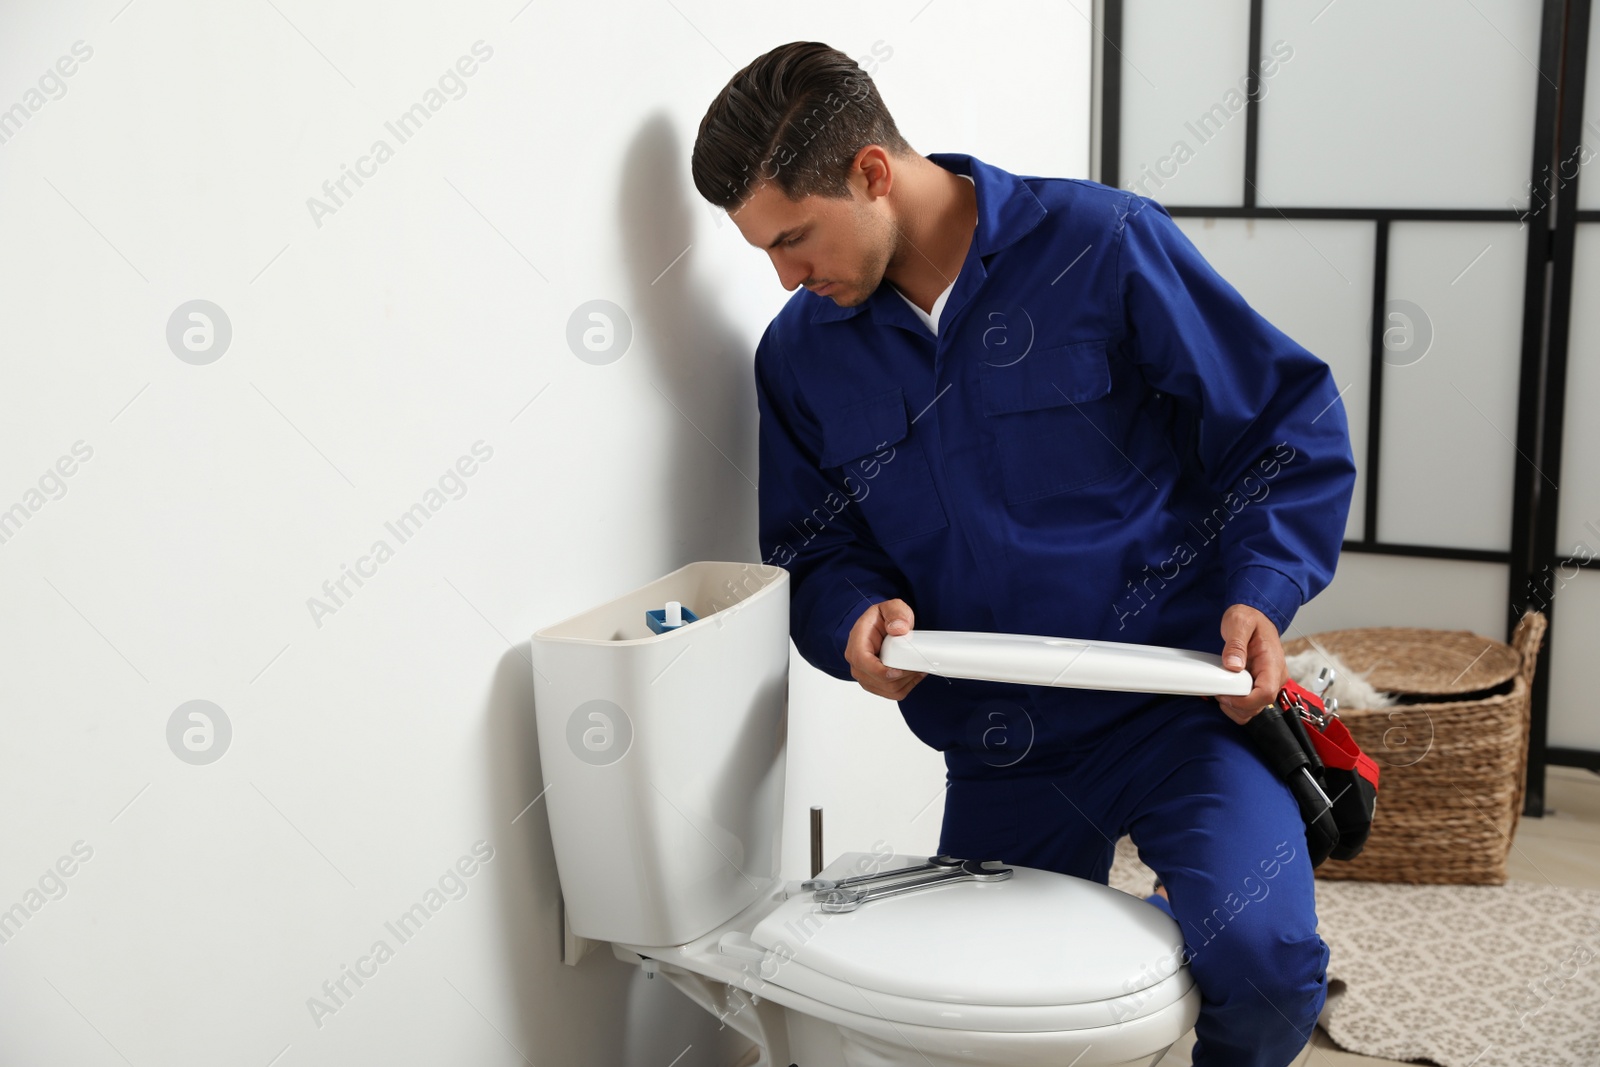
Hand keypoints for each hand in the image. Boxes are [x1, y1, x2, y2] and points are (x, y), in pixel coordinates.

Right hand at [845, 598, 926, 699]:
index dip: (881, 671)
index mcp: (857, 643)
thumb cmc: (882, 618)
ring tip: (919, 669)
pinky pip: (891, 693)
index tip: (899, 671)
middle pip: (877, 680)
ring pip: (887, 690)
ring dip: (906, 682)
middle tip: (919, 666)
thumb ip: (896, 614)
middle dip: (902, 677)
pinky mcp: (875, 683)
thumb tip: (899, 630)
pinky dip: (906, 687)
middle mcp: (857, 663)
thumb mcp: (891, 607)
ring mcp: (865, 675)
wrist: (880, 627)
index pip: (863, 663)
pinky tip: (915, 675)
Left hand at [1215, 604, 1286, 724]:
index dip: (1245, 701)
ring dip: (1236, 708)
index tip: (1226, 695)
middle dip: (1237, 706)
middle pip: (1260, 706)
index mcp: (1273, 663)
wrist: (1255, 615)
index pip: (1266, 693)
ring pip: (1255, 709)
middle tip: (1218, 693)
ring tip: (1221, 692)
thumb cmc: (1250, 618)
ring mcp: (1269, 681)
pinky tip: (1225, 693)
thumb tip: (1233, 665)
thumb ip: (1236, 644)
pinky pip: (1251, 703)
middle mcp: (1275, 675)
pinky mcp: (1261, 683)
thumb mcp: (1239, 623)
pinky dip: (1237, 704)